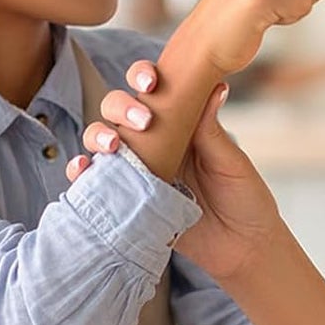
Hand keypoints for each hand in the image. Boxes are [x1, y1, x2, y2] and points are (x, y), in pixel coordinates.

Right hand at [68, 71, 284, 281]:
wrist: (242, 247)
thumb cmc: (243, 197)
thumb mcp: (230, 162)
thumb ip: (212, 130)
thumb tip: (215, 86)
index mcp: (180, 123)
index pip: (153, 90)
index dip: (143, 77)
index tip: (151, 82)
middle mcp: (153, 141)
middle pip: (119, 110)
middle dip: (121, 107)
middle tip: (142, 121)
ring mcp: (137, 169)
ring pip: (101, 140)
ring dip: (98, 135)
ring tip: (111, 146)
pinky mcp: (127, 199)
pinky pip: (95, 182)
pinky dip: (81, 173)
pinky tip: (82, 170)